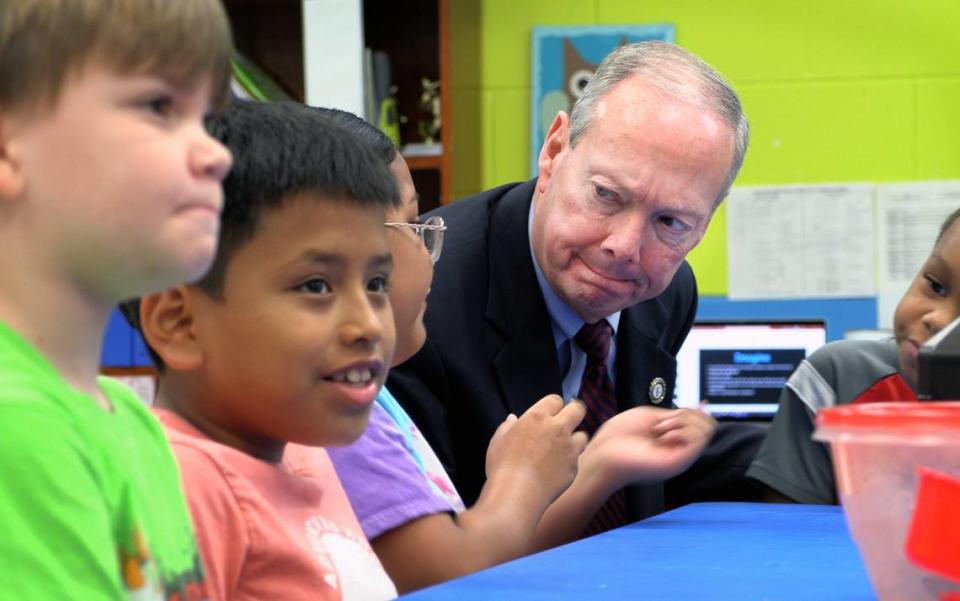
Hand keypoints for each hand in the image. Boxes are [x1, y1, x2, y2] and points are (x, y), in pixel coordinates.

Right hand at [485, 395, 588, 503]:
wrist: (517, 494)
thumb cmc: (503, 466)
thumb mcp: (498, 441)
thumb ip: (507, 427)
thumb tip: (512, 419)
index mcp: (537, 417)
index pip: (555, 399)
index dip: (553, 405)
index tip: (550, 412)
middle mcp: (558, 429)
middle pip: (578, 409)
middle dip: (574, 412)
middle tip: (567, 420)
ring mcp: (569, 448)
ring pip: (582, 435)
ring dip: (575, 439)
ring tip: (562, 447)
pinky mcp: (574, 467)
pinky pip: (577, 459)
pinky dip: (570, 461)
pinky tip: (557, 468)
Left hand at [583, 406, 715, 488]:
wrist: (603, 454)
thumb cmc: (619, 438)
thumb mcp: (652, 417)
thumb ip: (677, 415)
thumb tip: (703, 408)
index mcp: (674, 440)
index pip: (702, 423)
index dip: (695, 410)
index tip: (679, 411)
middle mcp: (681, 450)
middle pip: (706, 424)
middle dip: (686, 415)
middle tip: (662, 423)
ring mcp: (681, 457)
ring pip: (705, 430)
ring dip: (682, 422)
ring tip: (660, 430)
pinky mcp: (679, 462)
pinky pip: (698, 439)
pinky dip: (682, 430)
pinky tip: (664, 435)